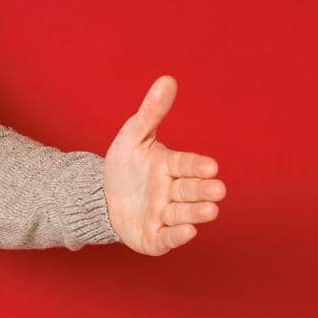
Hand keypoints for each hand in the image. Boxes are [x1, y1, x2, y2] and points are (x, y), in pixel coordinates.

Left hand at [103, 75, 225, 254]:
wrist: (100, 197)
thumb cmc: (124, 166)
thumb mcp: (133, 136)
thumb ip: (151, 111)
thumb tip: (167, 79)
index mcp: (171, 168)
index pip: (187, 165)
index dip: (197, 166)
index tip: (210, 166)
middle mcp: (173, 193)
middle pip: (191, 190)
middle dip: (203, 190)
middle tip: (217, 189)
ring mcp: (165, 216)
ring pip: (183, 214)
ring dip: (196, 212)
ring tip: (210, 209)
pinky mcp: (154, 237)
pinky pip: (167, 237)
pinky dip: (178, 235)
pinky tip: (188, 231)